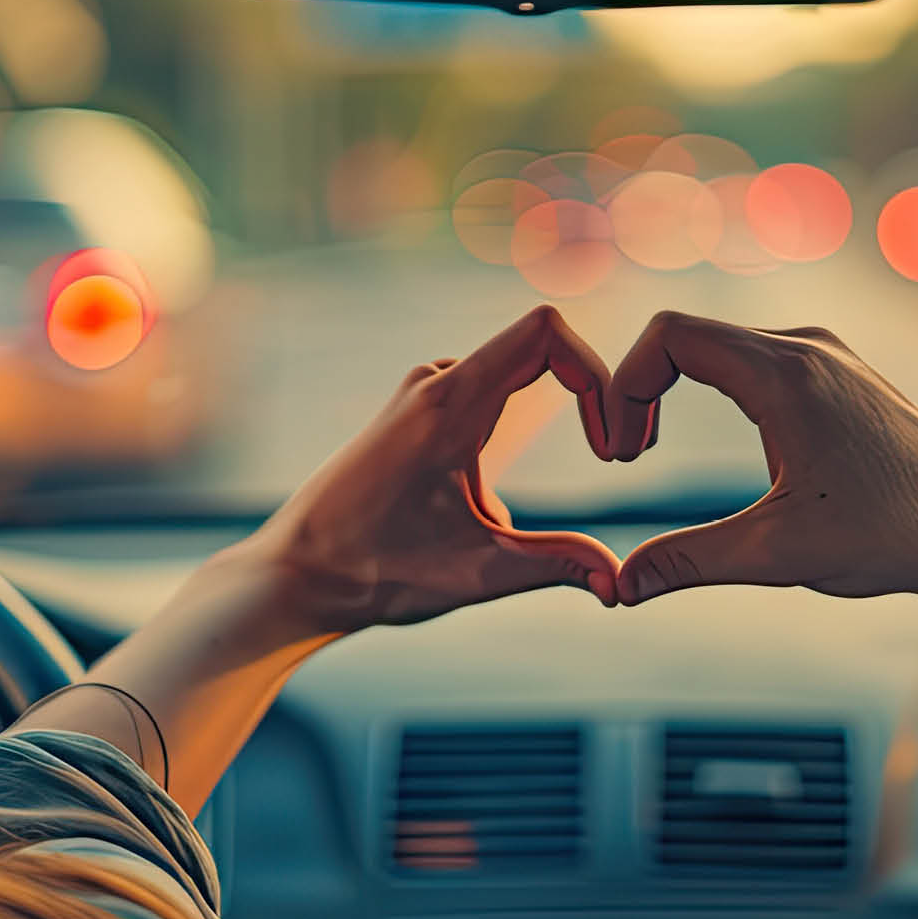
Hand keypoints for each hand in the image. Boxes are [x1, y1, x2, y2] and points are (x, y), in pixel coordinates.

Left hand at [245, 305, 621, 629]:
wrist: (295, 575)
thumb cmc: (374, 572)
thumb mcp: (478, 573)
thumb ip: (558, 566)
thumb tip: (622, 586)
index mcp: (450, 405)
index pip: (546, 332)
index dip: (597, 373)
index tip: (607, 446)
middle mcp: (433, 383)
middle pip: (541, 344)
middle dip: (593, 394)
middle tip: (616, 458)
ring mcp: (420, 392)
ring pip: (516, 368)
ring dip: (558, 409)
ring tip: (587, 468)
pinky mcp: (412, 411)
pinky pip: (487, 388)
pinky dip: (522, 420)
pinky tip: (512, 489)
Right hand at [601, 312, 917, 604]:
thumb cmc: (892, 535)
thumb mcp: (777, 554)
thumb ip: (689, 561)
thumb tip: (619, 588)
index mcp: (787, 373)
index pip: (670, 335)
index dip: (623, 385)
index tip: (620, 453)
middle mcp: (807, 349)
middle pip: (689, 337)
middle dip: (642, 391)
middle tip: (627, 458)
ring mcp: (828, 358)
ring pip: (723, 349)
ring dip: (680, 393)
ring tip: (658, 456)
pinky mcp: (843, 378)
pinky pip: (757, 364)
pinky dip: (721, 395)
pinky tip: (738, 459)